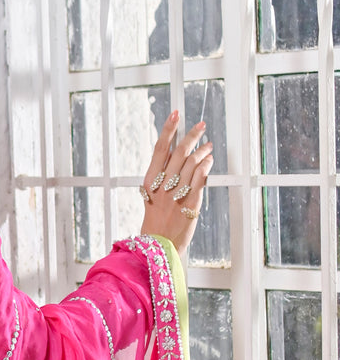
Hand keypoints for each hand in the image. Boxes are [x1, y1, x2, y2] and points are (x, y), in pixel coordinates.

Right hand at [139, 112, 213, 256]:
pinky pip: (199, 179)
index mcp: (150, 182)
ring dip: (202, 151)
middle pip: (178, 152)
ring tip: (209, 145)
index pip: (160, 149)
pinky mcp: (190, 203)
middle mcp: (162, 185)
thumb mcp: (152, 197)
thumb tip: (177, 158)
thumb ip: (162, 178)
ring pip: (191, 163)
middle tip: (201, 125)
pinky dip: (205, 166)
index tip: (176, 114)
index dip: (168, 129)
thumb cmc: (156, 222)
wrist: (159, 245)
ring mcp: (176, 194)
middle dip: (191, 135)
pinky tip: (209, 160)